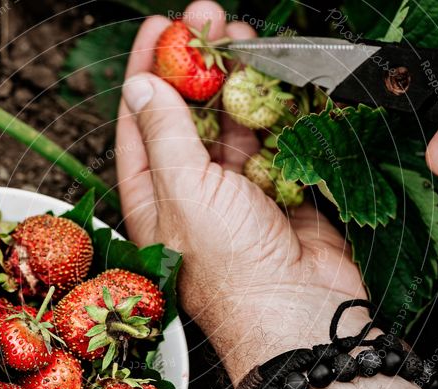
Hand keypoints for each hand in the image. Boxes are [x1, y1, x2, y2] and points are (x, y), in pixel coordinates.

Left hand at [116, 1, 367, 382]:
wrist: (297, 312)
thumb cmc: (232, 268)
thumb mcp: (185, 191)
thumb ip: (165, 134)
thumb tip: (141, 87)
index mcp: (154, 197)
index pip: (139, 123)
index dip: (147, 71)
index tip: (158, 28)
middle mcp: (191, 194)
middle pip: (186, 116)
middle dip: (196, 65)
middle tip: (209, 20)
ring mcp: (236, 193)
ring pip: (231, 124)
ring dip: (236, 81)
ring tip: (244, 38)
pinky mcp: (278, 193)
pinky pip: (272, 141)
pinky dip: (274, 111)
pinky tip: (274, 81)